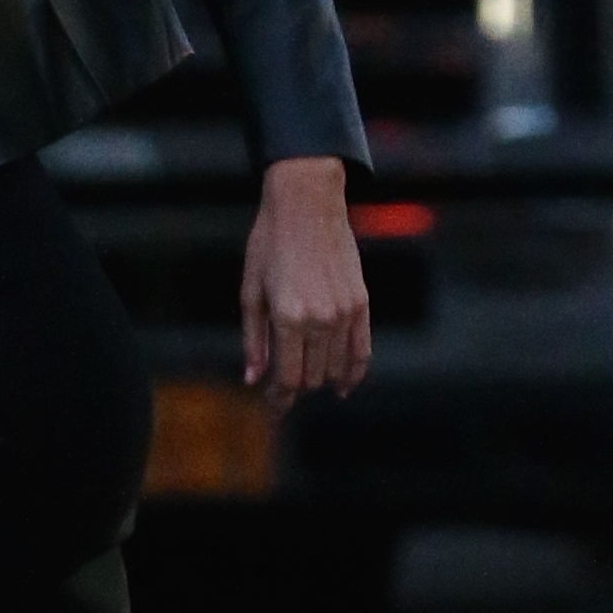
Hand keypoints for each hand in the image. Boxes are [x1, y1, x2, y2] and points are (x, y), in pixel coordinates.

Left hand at [240, 157, 370, 409]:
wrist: (307, 203)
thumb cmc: (270, 243)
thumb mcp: (250, 291)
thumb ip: (253, 339)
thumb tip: (253, 379)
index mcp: (287, 317)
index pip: (287, 378)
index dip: (279, 400)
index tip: (272, 409)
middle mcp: (320, 319)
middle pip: (311, 377)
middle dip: (295, 389)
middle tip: (281, 391)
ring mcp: (344, 312)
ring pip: (335, 368)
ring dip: (319, 381)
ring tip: (306, 383)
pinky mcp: (361, 303)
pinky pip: (362, 351)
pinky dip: (352, 372)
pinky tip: (342, 386)